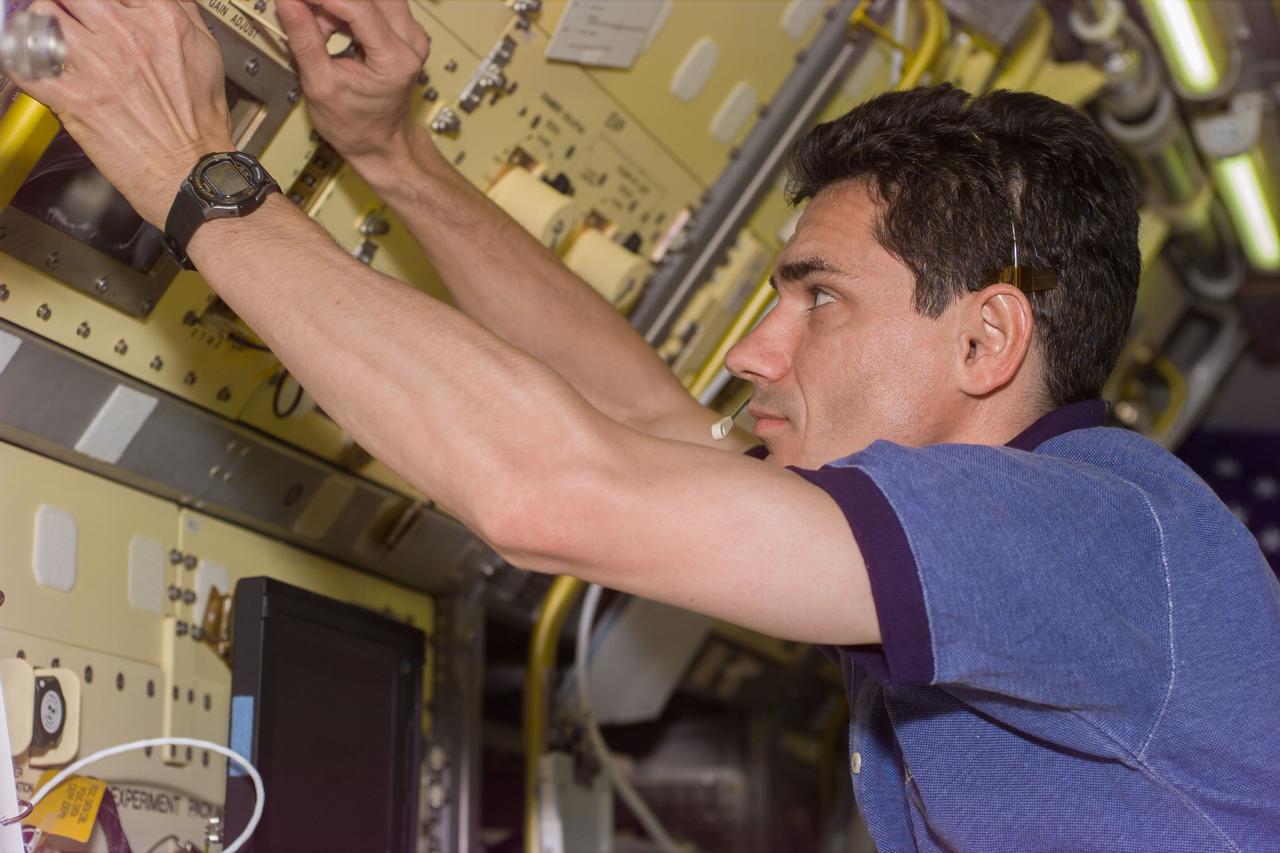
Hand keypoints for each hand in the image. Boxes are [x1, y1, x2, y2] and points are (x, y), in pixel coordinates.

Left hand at [11, 0, 234, 226]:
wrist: (192, 171)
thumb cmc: (201, 121)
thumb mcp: (206, 53)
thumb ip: (180, 12)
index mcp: (159, 18)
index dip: (100, 1)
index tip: (94, 10)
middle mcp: (124, 34)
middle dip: (67, 5)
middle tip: (69, 19)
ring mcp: (95, 65)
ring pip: (42, 15)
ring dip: (40, 25)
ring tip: (48, 40)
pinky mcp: (72, 97)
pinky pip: (23, 64)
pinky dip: (19, 61)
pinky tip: (31, 67)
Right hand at [277, 0, 429, 164]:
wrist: (380, 143)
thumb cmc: (356, 125)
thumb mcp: (320, 86)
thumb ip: (305, 40)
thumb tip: (288, 2)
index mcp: (396, 60)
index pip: (359, 7)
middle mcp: (411, 42)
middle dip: (331, 1)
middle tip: (303, 10)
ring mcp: (412, 36)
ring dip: (339, 4)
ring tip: (319, 28)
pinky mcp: (404, 32)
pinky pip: (375, 4)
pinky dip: (347, 9)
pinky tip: (331, 29)